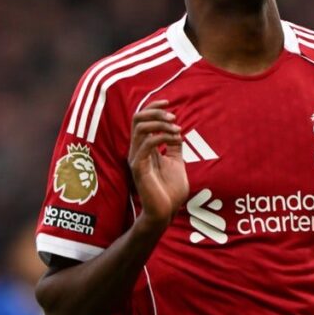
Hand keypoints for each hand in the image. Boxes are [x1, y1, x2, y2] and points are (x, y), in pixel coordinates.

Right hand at [128, 100, 188, 224]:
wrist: (166, 212)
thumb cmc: (169, 190)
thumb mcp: (175, 162)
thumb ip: (173, 147)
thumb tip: (177, 132)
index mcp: (144, 148)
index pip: (142, 119)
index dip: (153, 107)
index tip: (169, 102)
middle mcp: (137, 151)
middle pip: (137, 118)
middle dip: (156, 112)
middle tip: (174, 117)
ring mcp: (136, 159)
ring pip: (141, 128)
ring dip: (161, 123)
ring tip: (177, 129)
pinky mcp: (139, 168)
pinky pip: (147, 144)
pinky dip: (163, 136)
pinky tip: (176, 140)